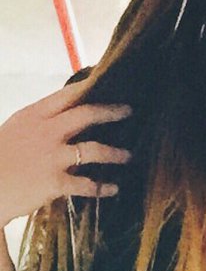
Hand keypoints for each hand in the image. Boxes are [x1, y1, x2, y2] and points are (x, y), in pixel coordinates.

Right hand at [0, 70, 133, 226]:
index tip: (107, 82)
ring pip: (95, 150)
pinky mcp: (55, 182)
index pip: (66, 95)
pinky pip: (88, 184)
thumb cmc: (1, 158)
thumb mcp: (17, 130)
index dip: (89, 88)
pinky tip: (113, 189)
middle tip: (128, 111)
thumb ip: (42, 123)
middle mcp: (45, 132)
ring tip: (128, 156)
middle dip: (110, 111)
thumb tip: (69, 118)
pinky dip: (103, 187)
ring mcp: (52, 157)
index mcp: (33, 116)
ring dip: (115, 153)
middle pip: (86, 115)